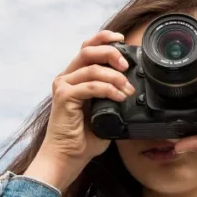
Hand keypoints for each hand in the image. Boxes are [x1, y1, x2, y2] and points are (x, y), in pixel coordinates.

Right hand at [24, 30, 135, 190]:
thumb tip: (133, 88)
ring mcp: (63, 86)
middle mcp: (66, 78)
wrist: (67, 158)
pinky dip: (108, 89)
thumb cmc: (84, 139)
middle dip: (111, 53)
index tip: (122, 40)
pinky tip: (119, 97)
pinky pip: (90, 86)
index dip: (104, 39)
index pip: (87, 48)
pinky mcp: (64, 97)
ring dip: (115, 77)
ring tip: (127, 89)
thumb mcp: (105, 112)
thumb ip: (113, 96)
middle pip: (88, 50)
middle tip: (127, 65)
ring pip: (92, 68)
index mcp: (75, 77)